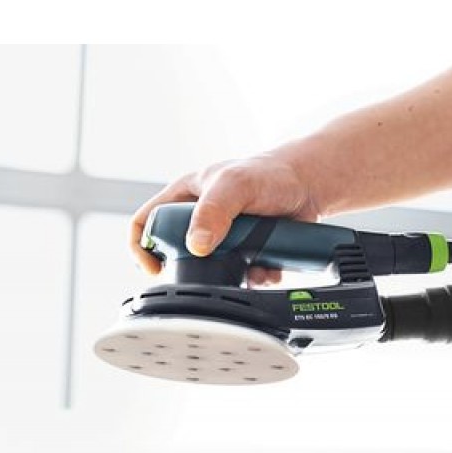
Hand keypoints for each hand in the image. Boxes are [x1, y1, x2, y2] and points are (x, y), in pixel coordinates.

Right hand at [129, 154, 321, 283]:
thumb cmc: (268, 173)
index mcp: (184, 198)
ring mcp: (223, 240)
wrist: (308, 186)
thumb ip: (213, 212)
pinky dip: (254, 279)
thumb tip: (196, 246)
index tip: (154, 268)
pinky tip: (267, 267)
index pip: (146, 223)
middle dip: (196, 269)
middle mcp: (200, 221)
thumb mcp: (234, 185)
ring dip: (231, 278)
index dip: (142, 247)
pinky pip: (241, 278)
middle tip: (213, 270)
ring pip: (213, 272)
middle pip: (178, 255)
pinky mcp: (245, 255)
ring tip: (250, 266)